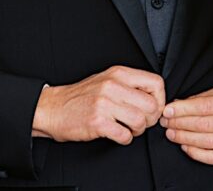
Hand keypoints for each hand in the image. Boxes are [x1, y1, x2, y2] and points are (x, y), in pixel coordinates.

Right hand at [31, 66, 166, 144]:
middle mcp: (112, 86)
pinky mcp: (97, 122)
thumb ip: (130, 85)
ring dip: (138, 130)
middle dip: (151, 119)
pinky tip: (119, 135)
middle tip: (142, 122)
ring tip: (129, 129)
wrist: (51, 108)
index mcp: (118, 74)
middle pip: (152, 105)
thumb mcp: (107, 80)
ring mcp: (104, 104)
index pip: (156, 83)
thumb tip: (155, 97)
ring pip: (141, 121)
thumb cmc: (80, 97)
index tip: (154, 107)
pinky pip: (125, 135)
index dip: (160, 99)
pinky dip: (125, 139)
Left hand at [161, 87, 212, 164]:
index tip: (168, 110)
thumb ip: (205, 98)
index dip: (183, 110)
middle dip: (180, 123)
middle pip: (203, 125)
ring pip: (206, 141)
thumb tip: (179, 105)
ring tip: (172, 133)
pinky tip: (186, 146)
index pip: (205, 107)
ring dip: (184, 138)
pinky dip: (196, 153)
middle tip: (166, 122)